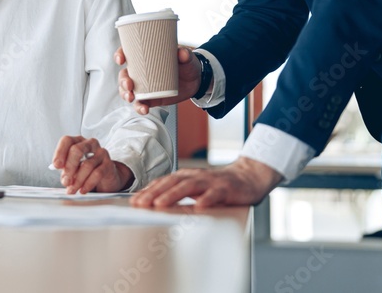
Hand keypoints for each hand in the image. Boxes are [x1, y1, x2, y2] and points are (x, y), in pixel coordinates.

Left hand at [50, 135, 133, 193]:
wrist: (104, 177)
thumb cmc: (85, 169)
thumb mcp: (73, 168)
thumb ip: (66, 170)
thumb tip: (64, 178)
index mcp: (78, 141)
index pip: (67, 141)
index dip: (60, 153)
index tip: (56, 166)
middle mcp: (90, 144)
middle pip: (77, 150)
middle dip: (69, 167)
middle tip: (65, 181)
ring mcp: (101, 153)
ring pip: (87, 165)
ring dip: (78, 180)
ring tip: (72, 189)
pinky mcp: (109, 164)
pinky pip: (97, 173)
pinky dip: (88, 184)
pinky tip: (82, 190)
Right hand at [117, 46, 201, 114]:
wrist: (195, 81)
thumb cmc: (187, 65)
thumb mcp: (187, 58)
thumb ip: (185, 54)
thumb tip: (182, 53)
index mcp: (146, 57)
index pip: (128, 53)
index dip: (120, 55)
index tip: (121, 60)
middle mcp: (141, 71)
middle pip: (124, 75)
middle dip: (123, 80)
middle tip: (129, 85)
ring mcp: (144, 86)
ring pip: (127, 90)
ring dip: (125, 94)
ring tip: (131, 98)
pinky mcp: (150, 98)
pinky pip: (140, 103)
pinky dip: (139, 107)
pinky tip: (144, 109)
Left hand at [130, 157, 282, 208]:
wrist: (247, 178)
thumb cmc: (217, 186)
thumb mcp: (194, 188)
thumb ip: (177, 193)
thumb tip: (154, 202)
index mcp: (185, 176)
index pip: (162, 183)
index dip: (148, 191)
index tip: (134, 201)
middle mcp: (194, 176)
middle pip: (171, 183)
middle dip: (154, 193)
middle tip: (141, 203)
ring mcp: (209, 182)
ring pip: (188, 187)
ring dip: (173, 195)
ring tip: (160, 204)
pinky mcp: (225, 189)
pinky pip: (214, 194)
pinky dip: (206, 199)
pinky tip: (198, 206)